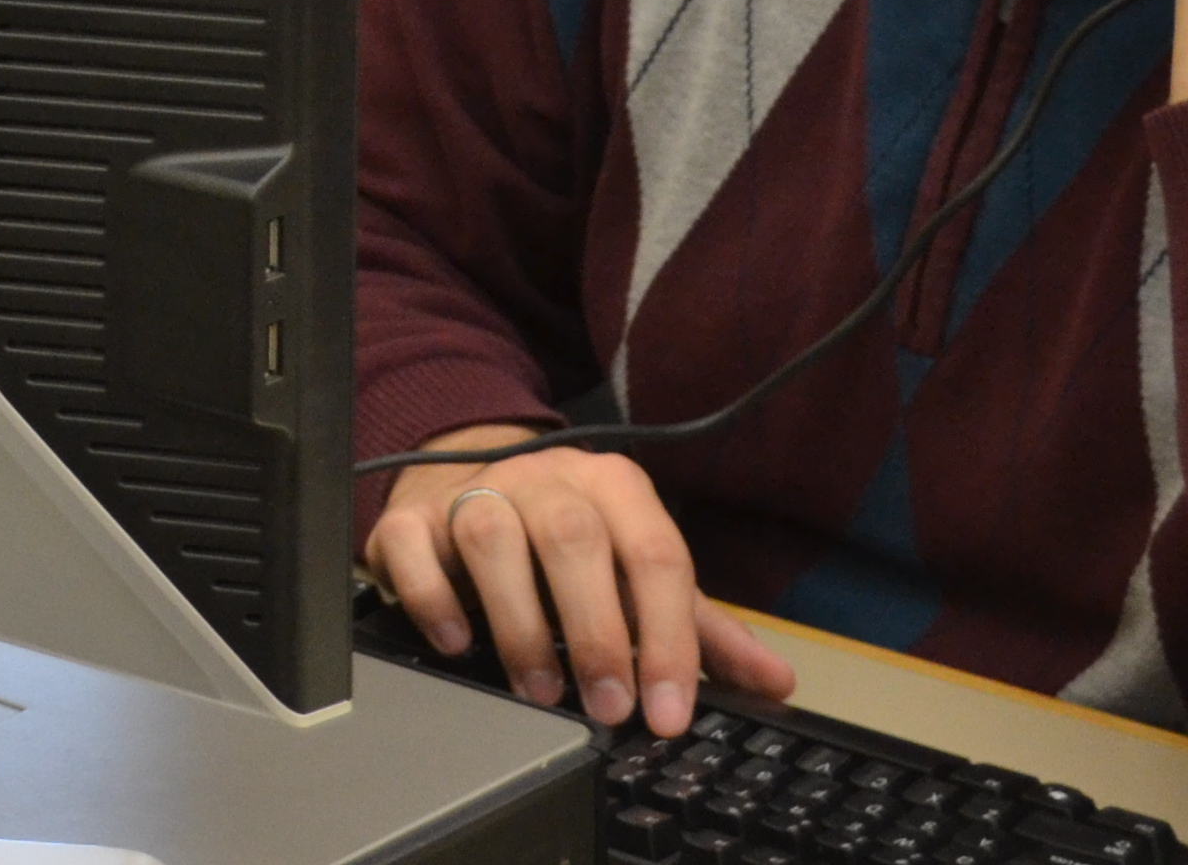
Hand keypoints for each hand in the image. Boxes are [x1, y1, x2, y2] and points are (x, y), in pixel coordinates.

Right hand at [365, 428, 794, 735]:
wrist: (465, 481)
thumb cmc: (566, 543)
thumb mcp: (638, 576)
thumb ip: (701, 628)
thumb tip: (776, 682)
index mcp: (615, 486)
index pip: (655, 554)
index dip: (669, 637)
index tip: (668, 711)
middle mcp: (546, 478)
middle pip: (575, 538)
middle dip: (596, 631)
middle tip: (609, 708)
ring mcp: (474, 490)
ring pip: (493, 536)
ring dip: (519, 622)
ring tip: (541, 692)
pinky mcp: (411, 518)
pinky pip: (416, 548)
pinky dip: (434, 597)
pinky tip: (457, 642)